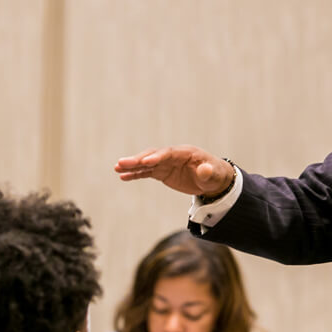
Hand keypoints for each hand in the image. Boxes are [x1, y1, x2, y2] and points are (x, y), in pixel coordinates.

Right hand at [114, 146, 233, 198]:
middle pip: (153, 155)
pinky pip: (146, 172)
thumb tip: (205, 170)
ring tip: (116, 167)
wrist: (213, 179)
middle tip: (122, 163)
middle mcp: (173, 156)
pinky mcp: (162, 172)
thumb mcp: (214, 176)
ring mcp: (166, 163)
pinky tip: (122, 176)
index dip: (157, 157)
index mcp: (186, 153)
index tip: (145, 162)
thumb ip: (208, 172)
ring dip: (132, 165)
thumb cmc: (215, 175)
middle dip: (138, 159)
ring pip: (146, 163)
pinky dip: (135, 174)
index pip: (169, 153)